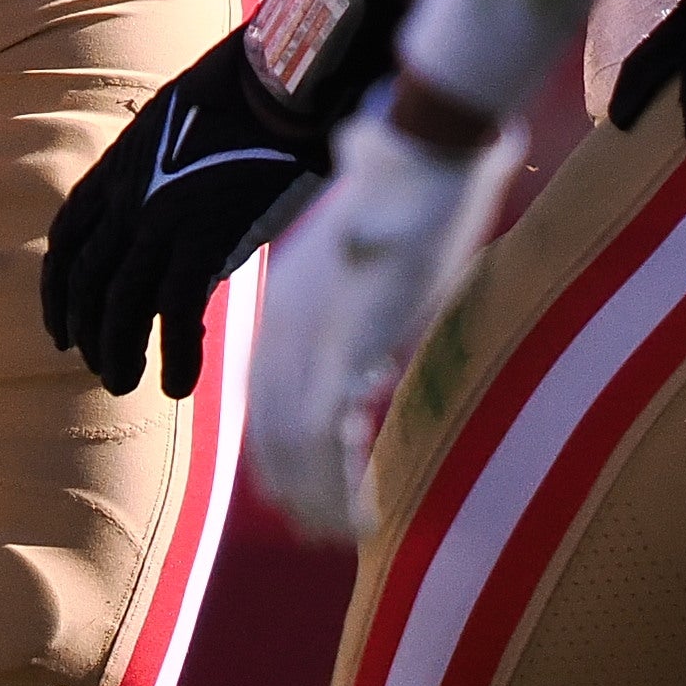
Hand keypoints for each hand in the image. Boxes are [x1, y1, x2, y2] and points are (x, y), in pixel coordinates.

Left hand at [44, 0, 383, 394]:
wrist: (282, 77)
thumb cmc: (251, 92)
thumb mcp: (185, 122)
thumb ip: (170, 169)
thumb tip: (184, 207)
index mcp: (120, 165)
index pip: (67, 236)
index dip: (57, 288)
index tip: (60, 326)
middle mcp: (128, 195)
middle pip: (87, 279)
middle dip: (86, 329)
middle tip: (98, 366)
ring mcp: (161, 216)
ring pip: (120, 303)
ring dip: (118, 351)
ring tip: (124, 383)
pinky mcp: (203, 234)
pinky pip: (175, 311)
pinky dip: (175, 354)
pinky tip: (179, 386)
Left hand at [246, 104, 520, 541]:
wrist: (417, 153)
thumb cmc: (411, 195)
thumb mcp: (379, 267)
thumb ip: (363, 315)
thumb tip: (367, 362)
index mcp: (292, 304)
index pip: (268, 396)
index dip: (283, 451)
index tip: (301, 493)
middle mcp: (287, 324)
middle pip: (272, 430)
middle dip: (296, 485)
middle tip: (322, 529)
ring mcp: (310, 334)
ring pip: (296, 444)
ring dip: (319, 497)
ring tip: (341, 533)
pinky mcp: (344, 343)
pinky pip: (327, 436)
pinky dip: (340, 484)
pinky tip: (363, 515)